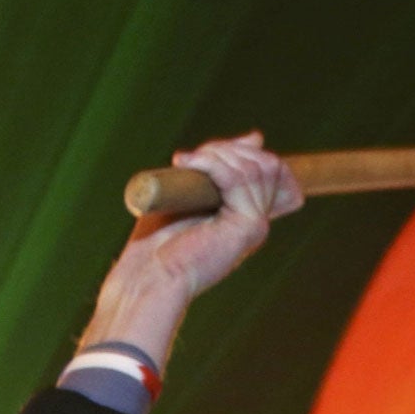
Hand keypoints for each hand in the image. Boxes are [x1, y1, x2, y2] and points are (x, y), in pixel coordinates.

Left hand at [78, 132, 301, 374]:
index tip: (206, 152)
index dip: (241, 151)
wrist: (148, 276)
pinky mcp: (249, 227)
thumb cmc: (157, 241)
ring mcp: (255, 225)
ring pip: (256, 168)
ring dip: (218, 155)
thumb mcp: (191, 190)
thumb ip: (220, 166)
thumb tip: (257, 137)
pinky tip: (187, 165)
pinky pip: (238, 179)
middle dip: (227, 149)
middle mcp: (255, 219)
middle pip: (265, 163)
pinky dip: (212, 164)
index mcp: (243, 213)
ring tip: (186, 164)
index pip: (266, 167)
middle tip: (189, 160)